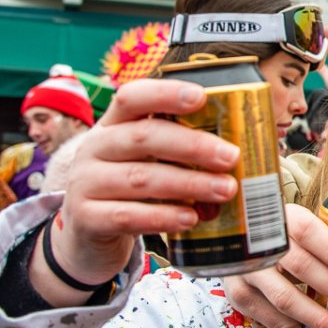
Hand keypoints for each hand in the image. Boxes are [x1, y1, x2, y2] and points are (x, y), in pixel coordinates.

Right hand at [36, 79, 240, 306]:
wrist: (87, 234)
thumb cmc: (131, 189)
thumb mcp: (147, 160)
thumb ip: (179, 150)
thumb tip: (242, 147)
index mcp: (113, 125)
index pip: (132, 97)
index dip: (165, 94)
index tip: (202, 97)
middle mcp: (95, 148)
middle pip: (144, 137)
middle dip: (193, 146)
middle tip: (232, 157)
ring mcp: (85, 183)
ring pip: (140, 178)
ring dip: (189, 183)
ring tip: (226, 190)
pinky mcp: (86, 219)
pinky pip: (127, 216)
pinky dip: (163, 217)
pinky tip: (190, 218)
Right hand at [223, 204, 327, 327]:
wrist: (247, 242)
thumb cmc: (300, 238)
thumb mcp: (325, 232)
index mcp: (287, 218)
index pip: (310, 232)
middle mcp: (262, 244)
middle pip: (300, 267)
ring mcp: (248, 272)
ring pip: (285, 300)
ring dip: (321, 322)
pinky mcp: (242, 299)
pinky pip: (276, 327)